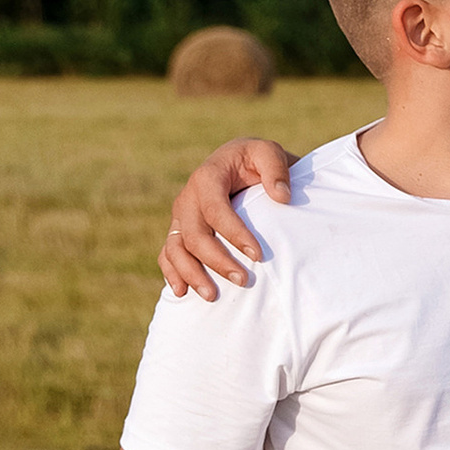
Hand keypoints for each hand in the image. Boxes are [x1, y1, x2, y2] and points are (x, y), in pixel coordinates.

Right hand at [160, 140, 293, 298]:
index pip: (216, 210)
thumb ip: (275, 168)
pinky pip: (167, 254)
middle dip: (217, 261)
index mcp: (206, 178)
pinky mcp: (179, 231)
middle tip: (243, 280)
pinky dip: (172, 274)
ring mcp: (180, 217)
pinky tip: (183, 292)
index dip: (235, 234)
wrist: (238, 163)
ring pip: (176, 249)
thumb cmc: (255, 160)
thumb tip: (282, 196)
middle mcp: (187, 198)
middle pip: (194, 236)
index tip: (258, 254)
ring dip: (191, 274)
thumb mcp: (268, 153)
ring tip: (212, 296)